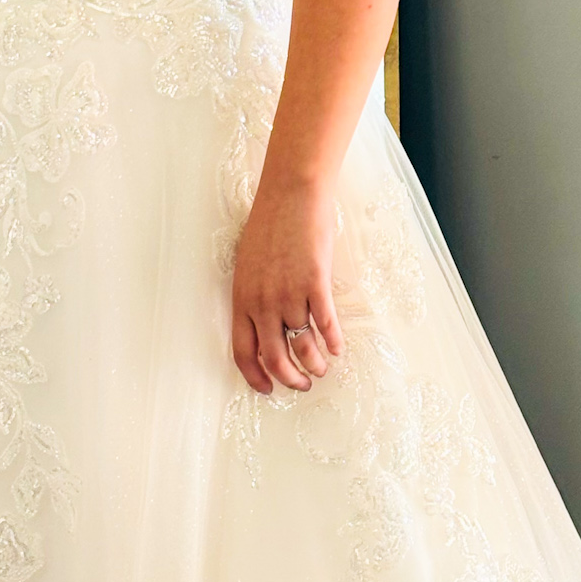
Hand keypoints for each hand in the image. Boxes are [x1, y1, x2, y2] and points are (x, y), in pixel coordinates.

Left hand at [231, 180, 344, 393]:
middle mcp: (263, 302)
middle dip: (290, 379)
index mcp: (242, 298)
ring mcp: (289, 293)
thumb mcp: (248, 264)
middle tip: (302, 384)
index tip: (267, 389)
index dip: (256, 376)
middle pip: (275, 358)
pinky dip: (334, 341)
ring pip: (303, 345)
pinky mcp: (315, 282)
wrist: (291, 192)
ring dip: (314, 363)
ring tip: (322, 367)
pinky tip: (338, 348)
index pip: (243, 352)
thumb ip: (253, 296)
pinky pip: (326, 323)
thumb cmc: (269, 223)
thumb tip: (264, 325)